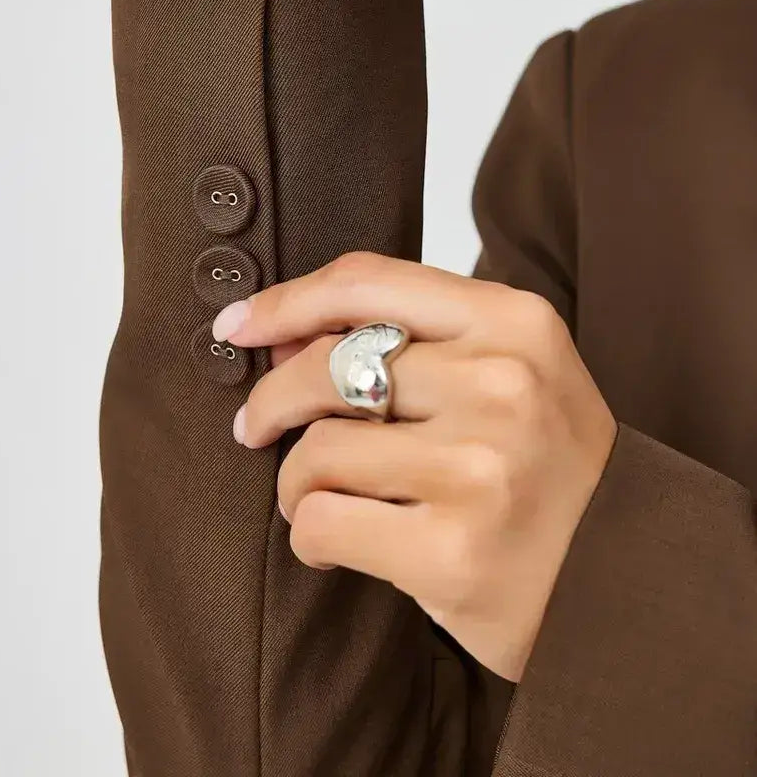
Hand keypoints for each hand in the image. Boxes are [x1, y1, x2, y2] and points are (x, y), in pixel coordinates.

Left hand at [211, 252, 616, 680]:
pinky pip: (323, 523)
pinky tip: (330, 541)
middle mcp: (501, 384)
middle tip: (254, 427)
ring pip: (317, 451)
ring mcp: (479, 469)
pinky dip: (308, 535)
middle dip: (270, 401)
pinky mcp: (453, 552)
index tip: (238, 323)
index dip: (285, 301)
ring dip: (295, 481)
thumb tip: (282, 338)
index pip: (366, 283)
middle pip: (327, 366)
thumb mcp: (508, 370)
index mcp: (514, 322)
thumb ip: (412, 339)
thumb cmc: (548, 464)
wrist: (624, 579)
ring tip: (314, 497)